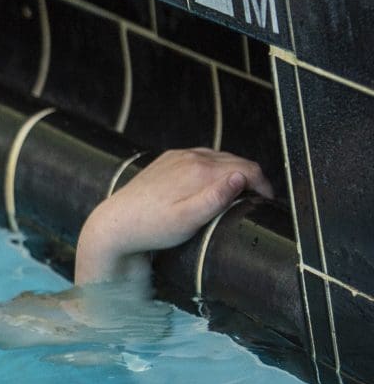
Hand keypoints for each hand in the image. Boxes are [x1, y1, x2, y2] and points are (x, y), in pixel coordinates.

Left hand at [74, 149, 272, 285]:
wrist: (116, 223)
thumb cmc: (152, 227)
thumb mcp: (188, 221)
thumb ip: (216, 199)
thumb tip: (241, 177)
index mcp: (200, 170)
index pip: (248, 169)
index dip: (264, 185)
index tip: (268, 202)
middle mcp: (190, 157)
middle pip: (236, 160)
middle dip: (253, 178)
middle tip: (259, 200)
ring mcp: (178, 156)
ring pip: (220, 157)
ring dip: (235, 171)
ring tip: (242, 194)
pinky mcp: (168, 159)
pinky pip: (201, 157)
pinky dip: (216, 167)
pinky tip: (215, 183)